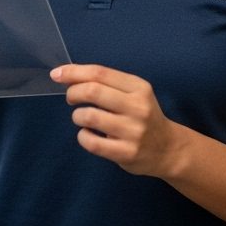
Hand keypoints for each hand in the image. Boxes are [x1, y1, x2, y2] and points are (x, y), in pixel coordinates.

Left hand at [51, 64, 186, 178]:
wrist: (168, 149)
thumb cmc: (144, 117)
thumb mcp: (135, 94)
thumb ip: (108, 85)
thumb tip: (70, 77)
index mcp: (139, 87)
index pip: (101, 73)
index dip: (74, 72)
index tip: (57, 74)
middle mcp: (138, 107)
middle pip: (93, 91)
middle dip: (73, 93)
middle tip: (71, 99)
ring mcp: (133, 131)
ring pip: (89, 116)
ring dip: (77, 116)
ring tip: (82, 118)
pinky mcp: (126, 153)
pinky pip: (91, 142)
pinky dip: (82, 136)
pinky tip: (88, 135)